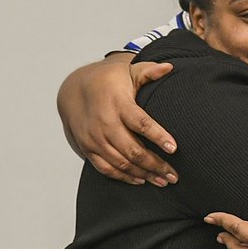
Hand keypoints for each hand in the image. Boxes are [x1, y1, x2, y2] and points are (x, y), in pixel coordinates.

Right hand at [57, 54, 178, 185]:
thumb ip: (149, 71)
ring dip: (143, 174)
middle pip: (132, 149)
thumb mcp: (128, 71)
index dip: (157, 136)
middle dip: (155, 164)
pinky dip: (124, 177)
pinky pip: (106, 168)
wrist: (73, 89)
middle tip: (174, 175)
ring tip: (163, 180)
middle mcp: (104, 123)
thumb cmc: (108, 81)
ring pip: (121, 163)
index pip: (140, 123)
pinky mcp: (88, 148)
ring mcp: (94, 138)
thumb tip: (169, 68)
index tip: (174, 148)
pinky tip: (141, 180)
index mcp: (118, 103)